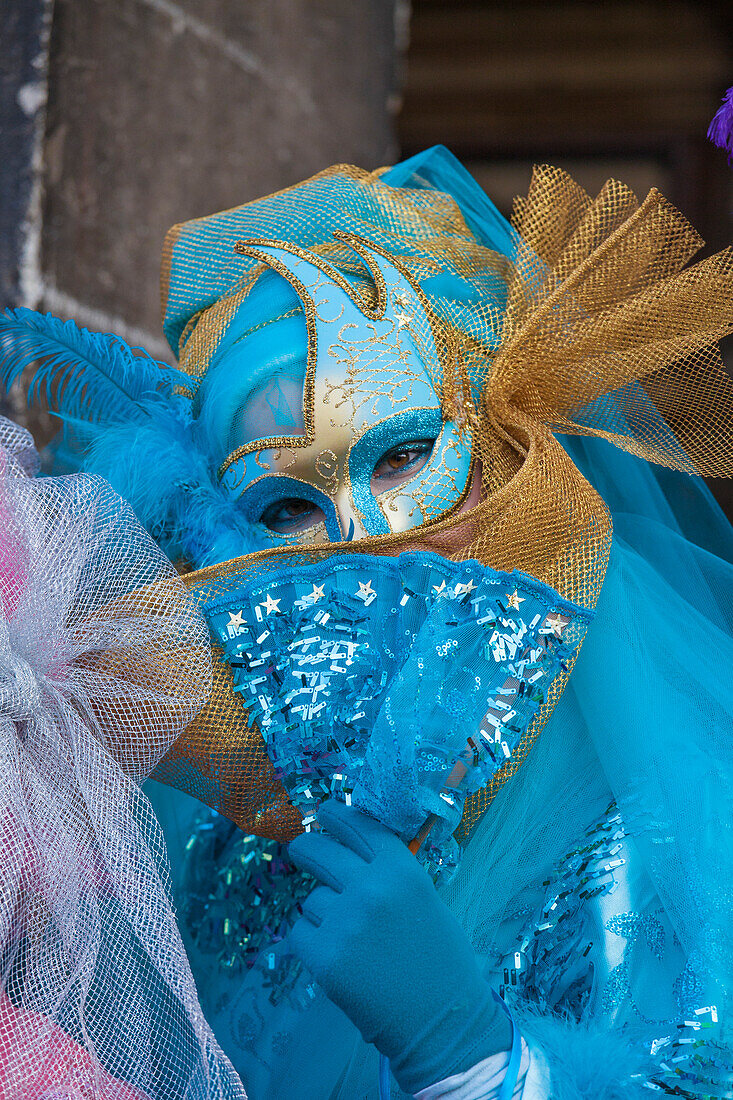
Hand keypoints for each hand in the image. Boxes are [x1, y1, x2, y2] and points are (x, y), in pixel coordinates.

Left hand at [287, 800, 510, 1094]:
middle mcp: (371, 888)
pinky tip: (337, 958)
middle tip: (301, 850)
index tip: (323, 812)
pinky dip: (311, 943)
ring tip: (350, 939)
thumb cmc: (439, 961)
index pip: (358, 826)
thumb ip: (389, 874)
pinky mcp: (324, 957)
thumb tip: (349, 851)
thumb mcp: (424, 900)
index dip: (336, 815)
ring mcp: (345, 922)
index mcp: (401, 871)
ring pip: (311, 900)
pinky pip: (300, 933)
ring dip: (321, 913)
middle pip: (320, 851)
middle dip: (306, 848)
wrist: (442, 1021)